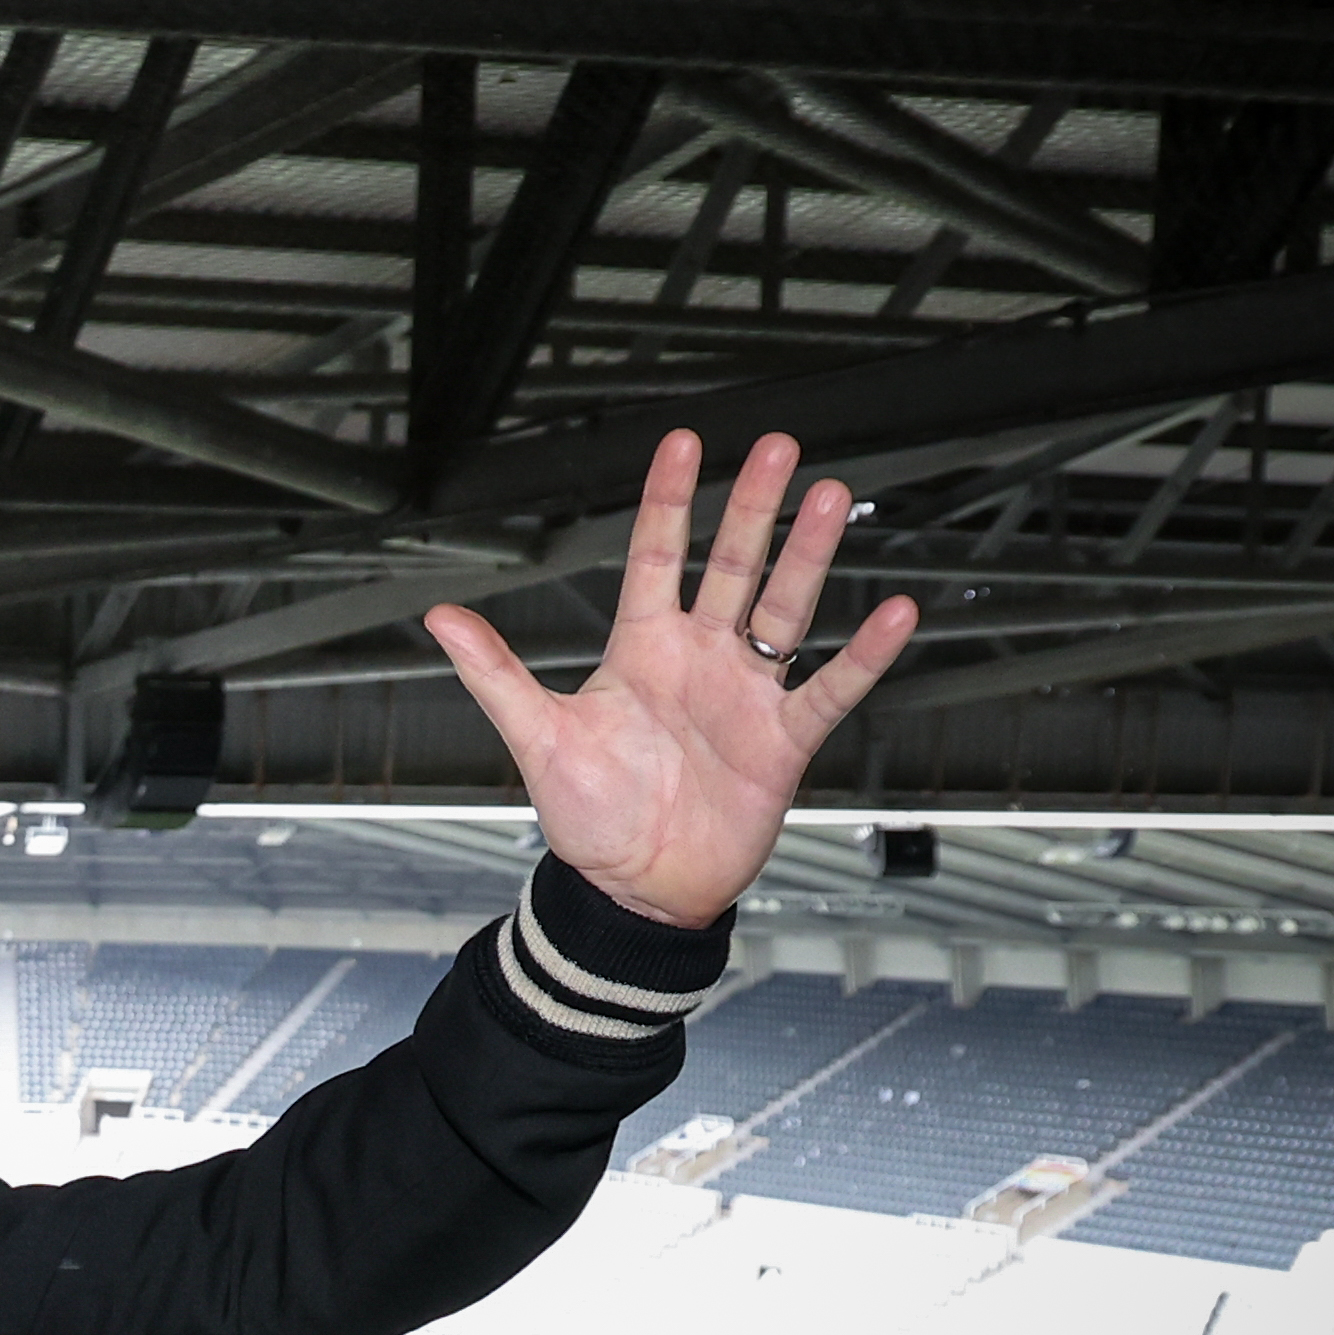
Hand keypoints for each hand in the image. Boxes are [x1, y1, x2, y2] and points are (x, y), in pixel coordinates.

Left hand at [426, 429, 917, 929]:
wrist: (634, 890)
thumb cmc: (589, 818)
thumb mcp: (537, 737)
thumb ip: (496, 673)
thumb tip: (441, 620)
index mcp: (641, 651)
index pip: (656, 557)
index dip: (668, 502)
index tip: (682, 444)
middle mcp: (700, 660)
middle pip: (732, 566)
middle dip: (752, 507)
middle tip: (777, 446)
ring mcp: (746, 694)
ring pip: (784, 607)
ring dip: (807, 555)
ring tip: (829, 497)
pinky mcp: (783, 740)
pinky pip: (830, 688)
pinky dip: (862, 655)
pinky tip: (892, 613)